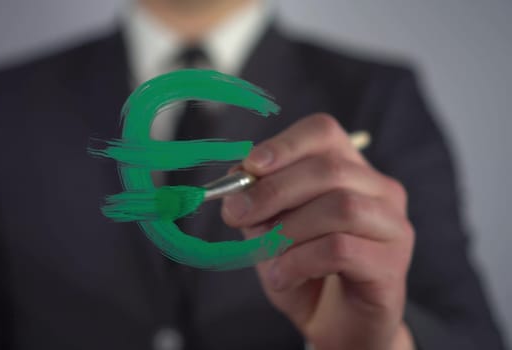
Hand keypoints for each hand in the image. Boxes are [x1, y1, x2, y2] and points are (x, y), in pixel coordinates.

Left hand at [221, 114, 414, 349]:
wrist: (336, 325)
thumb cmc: (305, 270)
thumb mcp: (270, 230)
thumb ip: (258, 201)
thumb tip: (236, 176)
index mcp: (350, 170)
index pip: (323, 133)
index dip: (284, 144)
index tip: (249, 167)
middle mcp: (379, 190)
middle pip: (328, 169)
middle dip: (272, 190)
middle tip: (235, 214)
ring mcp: (392, 225)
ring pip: (339, 206)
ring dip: (288, 230)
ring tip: (264, 255)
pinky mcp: (392, 264)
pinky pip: (340, 249)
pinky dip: (300, 261)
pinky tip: (284, 277)